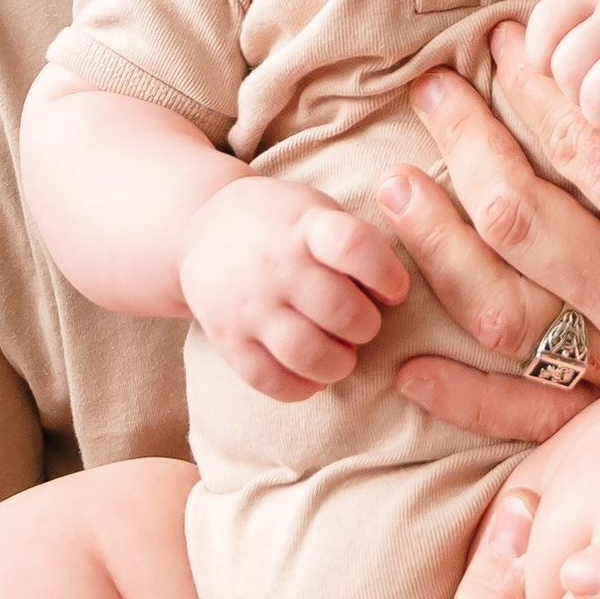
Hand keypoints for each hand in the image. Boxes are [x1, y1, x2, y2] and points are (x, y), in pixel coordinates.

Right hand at [178, 174, 409, 402]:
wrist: (202, 231)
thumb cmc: (284, 226)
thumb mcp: (319, 211)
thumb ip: (358, 245)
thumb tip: (396, 293)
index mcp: (305, 227)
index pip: (353, 246)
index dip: (385, 274)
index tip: (394, 289)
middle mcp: (275, 266)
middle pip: (338, 310)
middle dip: (366, 326)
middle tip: (363, 325)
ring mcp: (248, 306)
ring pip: (306, 353)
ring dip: (339, 363)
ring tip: (342, 354)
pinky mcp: (228, 341)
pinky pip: (270, 381)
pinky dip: (302, 387)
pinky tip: (313, 374)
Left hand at [386, 12, 599, 394]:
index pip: (584, 152)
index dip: (533, 89)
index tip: (504, 40)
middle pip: (525, 227)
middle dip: (466, 147)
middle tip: (429, 89)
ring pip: (510, 318)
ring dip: (440, 250)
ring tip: (391, 186)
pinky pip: (539, 414)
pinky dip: (469, 398)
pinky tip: (410, 370)